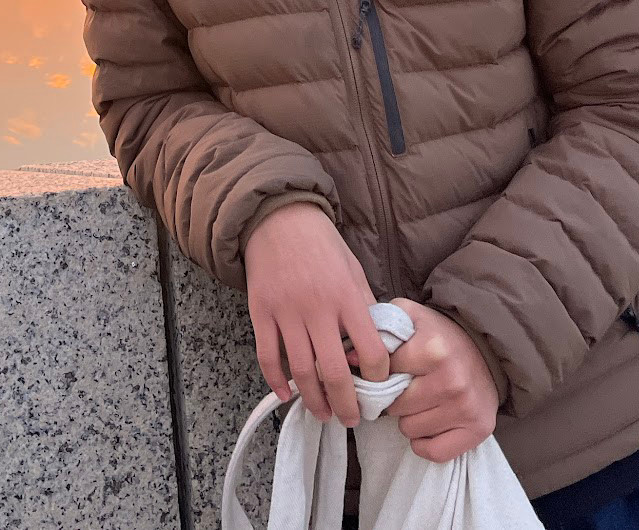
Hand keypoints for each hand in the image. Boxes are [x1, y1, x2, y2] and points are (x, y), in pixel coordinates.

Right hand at [242, 202, 389, 427]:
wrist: (279, 218)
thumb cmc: (323, 245)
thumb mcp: (354, 269)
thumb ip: (364, 306)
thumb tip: (374, 345)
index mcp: (347, 296)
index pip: (370, 350)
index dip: (378, 376)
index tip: (378, 386)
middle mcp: (317, 308)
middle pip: (333, 371)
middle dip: (345, 403)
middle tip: (351, 420)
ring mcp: (286, 311)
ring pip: (300, 370)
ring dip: (313, 400)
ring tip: (323, 414)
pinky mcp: (261, 312)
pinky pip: (267, 355)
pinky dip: (275, 380)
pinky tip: (287, 395)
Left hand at [381, 299, 498, 461]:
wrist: (486, 350)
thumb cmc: (439, 335)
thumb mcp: (410, 316)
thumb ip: (377, 326)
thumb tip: (348, 355)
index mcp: (432, 350)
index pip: (382, 374)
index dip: (379, 372)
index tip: (386, 368)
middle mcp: (451, 381)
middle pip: (393, 407)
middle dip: (393, 398)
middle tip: (405, 386)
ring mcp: (465, 408)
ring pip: (409, 429)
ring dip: (409, 419)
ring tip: (421, 401)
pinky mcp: (477, 430)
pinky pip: (432, 451)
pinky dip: (425, 441)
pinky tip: (430, 422)